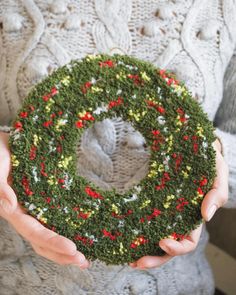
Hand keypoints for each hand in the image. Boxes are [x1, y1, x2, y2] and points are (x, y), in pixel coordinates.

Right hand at [0, 132, 89, 268]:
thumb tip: (11, 206)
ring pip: (48, 235)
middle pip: (42, 242)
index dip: (53, 242)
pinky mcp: (42, 200)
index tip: (72, 248)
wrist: (4, 146)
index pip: (35, 232)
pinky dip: (66, 229)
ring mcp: (33, 208)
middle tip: (84, 261)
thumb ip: (0, 188)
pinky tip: (81, 235)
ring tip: (84, 258)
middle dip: (61, 255)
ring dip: (64, 249)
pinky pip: (54, 218)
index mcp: (14, 211)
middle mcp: (24, 214)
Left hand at [129, 138, 228, 268]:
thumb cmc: (209, 164)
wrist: (197, 149)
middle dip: (155, 258)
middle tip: (137, 262)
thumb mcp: (218, 176)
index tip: (162, 242)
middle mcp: (178, 219)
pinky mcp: (154, 202)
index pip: (188, 242)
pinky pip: (146, 220)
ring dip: (143, 251)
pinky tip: (125, 236)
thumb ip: (217, 194)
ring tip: (129, 258)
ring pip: (155, 238)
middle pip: (168, 247)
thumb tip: (206, 216)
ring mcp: (165, 212)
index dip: (177, 247)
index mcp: (193, 218)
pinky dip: (137, 231)